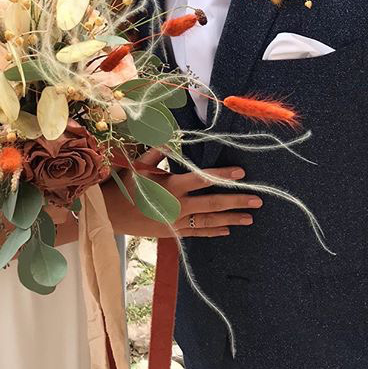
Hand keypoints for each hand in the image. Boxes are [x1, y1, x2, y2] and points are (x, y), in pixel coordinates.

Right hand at [106, 150, 261, 238]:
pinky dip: (212, 230)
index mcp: (171, 185)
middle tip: (257, 200)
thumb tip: (172, 136)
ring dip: (230, 219)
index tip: (241, 173)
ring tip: (250, 218)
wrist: (110, 214)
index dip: (223, 176)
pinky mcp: (172, 232)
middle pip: (212, 203)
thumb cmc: (125, 185)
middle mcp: (177, 205)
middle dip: (236, 201)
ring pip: (208, 220)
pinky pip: (197, 232)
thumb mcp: (139, 165)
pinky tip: (227, 229)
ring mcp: (176, 221)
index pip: (202, 179)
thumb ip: (158, 152)